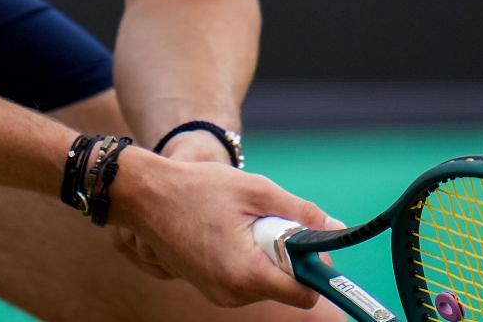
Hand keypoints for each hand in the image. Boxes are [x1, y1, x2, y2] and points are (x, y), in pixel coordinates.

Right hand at [109, 150, 335, 308]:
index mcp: (246, 273)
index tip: (312, 241)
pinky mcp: (211, 288)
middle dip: (288, 254)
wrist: (147, 196)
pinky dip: (249, 255)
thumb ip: (299, 212)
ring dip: (267, 252)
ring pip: (267, 281)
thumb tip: (335, 228)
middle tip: (268, 218)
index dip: (316, 268)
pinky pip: (246, 278)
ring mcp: (219, 294)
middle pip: (287, 286)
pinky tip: (230, 230)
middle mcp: (232, 294)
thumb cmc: (199, 189)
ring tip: (242, 221)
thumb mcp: (257, 190)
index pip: (304, 294)